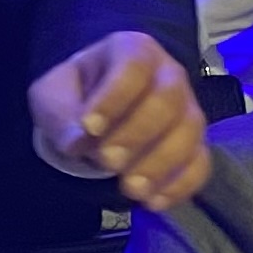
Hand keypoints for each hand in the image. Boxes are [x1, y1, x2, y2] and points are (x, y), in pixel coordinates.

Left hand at [28, 31, 209, 211]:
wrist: (93, 114)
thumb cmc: (75, 96)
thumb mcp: (52, 96)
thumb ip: (60, 115)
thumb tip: (77, 142)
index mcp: (133, 51)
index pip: (133, 66)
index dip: (114, 98)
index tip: (89, 128)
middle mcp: (169, 75)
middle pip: (168, 99)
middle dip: (138, 134)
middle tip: (107, 161)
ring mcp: (187, 110)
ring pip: (190, 132)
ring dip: (160, 164)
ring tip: (129, 188)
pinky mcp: (195, 145)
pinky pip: (201, 164)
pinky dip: (180, 185)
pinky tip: (153, 202)